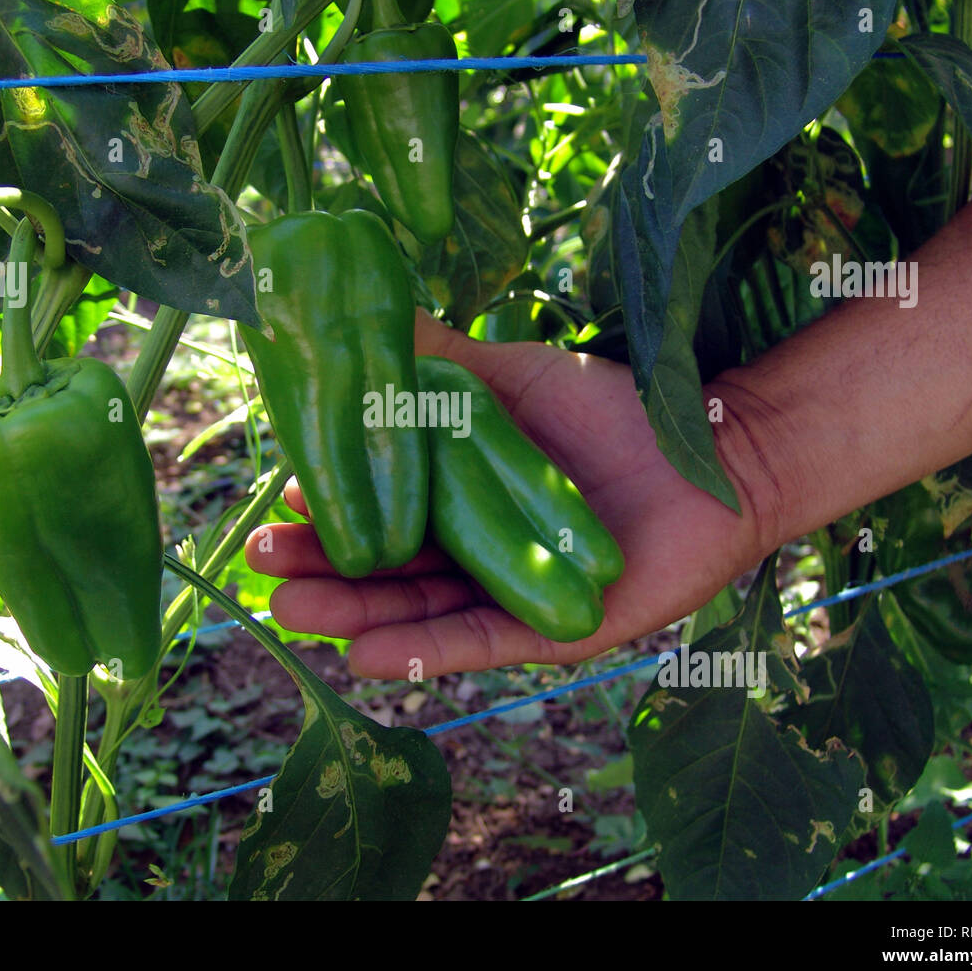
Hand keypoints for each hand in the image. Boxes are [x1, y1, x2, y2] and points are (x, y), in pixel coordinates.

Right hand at [244, 310, 768, 678]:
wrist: (712, 451)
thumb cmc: (614, 409)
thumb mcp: (511, 375)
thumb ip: (442, 358)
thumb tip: (370, 315)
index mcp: (461, 492)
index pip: (379, 506)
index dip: (328, 506)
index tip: (276, 497)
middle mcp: (476, 547)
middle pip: (384, 567)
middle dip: (320, 568)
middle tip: (259, 565)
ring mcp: (508, 592)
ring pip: (417, 610)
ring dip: (352, 614)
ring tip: (290, 611)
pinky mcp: (548, 629)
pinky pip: (476, 644)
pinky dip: (421, 650)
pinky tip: (362, 655)